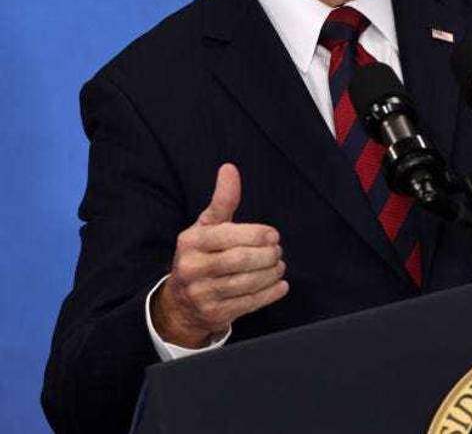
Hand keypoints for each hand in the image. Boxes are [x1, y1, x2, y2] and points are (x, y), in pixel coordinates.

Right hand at [152, 163, 288, 347]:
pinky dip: (270, 293)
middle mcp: (192, 268)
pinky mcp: (214, 314)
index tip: (273, 235)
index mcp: (191, 242)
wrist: (180, 302)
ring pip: (246, 284)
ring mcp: (201, 294)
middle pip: (239, 261)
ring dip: (271, 273)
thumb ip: (223, 201)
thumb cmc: (201, 255)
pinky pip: (248, 304)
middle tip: (277, 251)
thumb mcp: (207, 227)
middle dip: (266, 255)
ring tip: (278, 265)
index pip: (226, 235)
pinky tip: (280, 284)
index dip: (255, 234)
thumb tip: (229, 169)